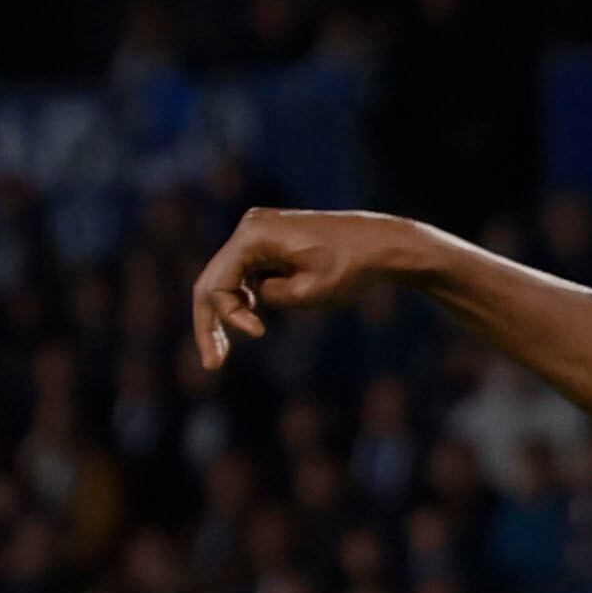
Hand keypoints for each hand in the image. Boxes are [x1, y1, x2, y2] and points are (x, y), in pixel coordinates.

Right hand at [190, 208, 421, 370]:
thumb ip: (272, 297)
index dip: (227, 316)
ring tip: (225, 351)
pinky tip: (254, 322)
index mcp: (254, 236)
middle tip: (211, 364)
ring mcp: (259, 232)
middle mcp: (250, 228)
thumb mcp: (310, 293)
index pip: (216, 283)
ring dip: (229, 312)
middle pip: (212, 280)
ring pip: (228, 279)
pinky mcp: (270, 242)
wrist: (382, 244)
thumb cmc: (351, 267)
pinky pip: (246, 274)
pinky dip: (246, 299)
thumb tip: (254, 297)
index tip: (259, 334)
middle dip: (210, 323)